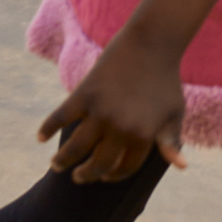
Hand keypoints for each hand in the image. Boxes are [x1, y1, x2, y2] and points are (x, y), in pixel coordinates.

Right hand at [40, 37, 186, 182]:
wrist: (152, 43)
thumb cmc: (165, 80)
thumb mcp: (175, 113)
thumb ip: (172, 141)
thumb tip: (181, 167)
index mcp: (143, 136)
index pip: (125, 167)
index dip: (115, 175)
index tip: (106, 176)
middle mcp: (120, 128)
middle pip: (98, 163)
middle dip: (87, 175)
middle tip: (79, 177)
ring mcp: (100, 111)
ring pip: (76, 147)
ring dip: (63, 160)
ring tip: (56, 166)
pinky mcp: (85, 93)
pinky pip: (61, 116)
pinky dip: (48, 128)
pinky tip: (40, 138)